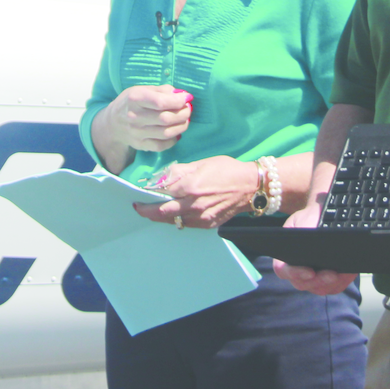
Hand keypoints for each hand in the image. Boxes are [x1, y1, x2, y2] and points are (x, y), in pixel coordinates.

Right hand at [102, 85, 192, 152]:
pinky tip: (177, 132)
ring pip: (166, 133)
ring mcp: (136, 133)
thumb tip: (182, 95)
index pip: (160, 102)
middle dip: (183, 113)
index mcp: (134, 98)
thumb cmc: (132, 102)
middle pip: (165, 118)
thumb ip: (163, 90)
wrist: (113, 123)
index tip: (187, 98)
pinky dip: (173, 140)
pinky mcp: (139, 145)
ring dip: (181, 126)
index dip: (178, 101)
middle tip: (188, 109)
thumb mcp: (143, 89)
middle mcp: (134, 117)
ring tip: (185, 120)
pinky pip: (161, 145)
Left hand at [133, 156, 255, 228]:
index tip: (138, 196)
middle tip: (139, 209)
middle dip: (147, 212)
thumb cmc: (227, 170)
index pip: (159, 195)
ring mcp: (200, 218)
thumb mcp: (201, 164)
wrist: (250, 187)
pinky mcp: (208, 224)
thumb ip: (179, 172)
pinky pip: (187, 224)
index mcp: (189, 187)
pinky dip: (178, 219)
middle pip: (161, 214)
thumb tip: (161, 177)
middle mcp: (192, 205)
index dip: (147, 196)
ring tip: (155, 210)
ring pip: (174, 221)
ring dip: (162, 217)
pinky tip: (176, 213)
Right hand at [272, 201, 358, 294]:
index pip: (283, 271)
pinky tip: (349, 273)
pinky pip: (334, 288)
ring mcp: (312, 278)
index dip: (295, 274)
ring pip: (319, 289)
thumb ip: (304, 231)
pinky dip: (342, 282)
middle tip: (332, 274)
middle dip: (318, 281)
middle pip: (303, 284)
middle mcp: (296, 270)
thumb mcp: (305, 219)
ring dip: (331, 284)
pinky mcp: (327, 281)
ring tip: (343, 273)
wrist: (323, 219)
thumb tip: (308, 247)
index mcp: (284, 256)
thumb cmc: (311, 218)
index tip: (310, 272)